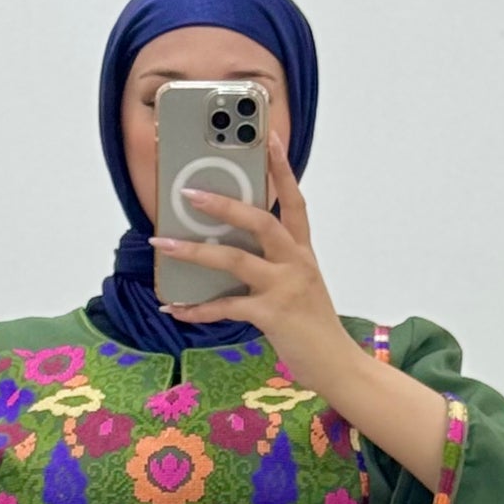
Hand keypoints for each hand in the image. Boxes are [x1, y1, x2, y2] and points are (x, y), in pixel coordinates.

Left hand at [152, 132, 448, 490]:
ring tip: (165, 242)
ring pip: (236, 259)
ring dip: (196, 250)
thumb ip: (273, 266)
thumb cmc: (314, 328)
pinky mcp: (272, 315)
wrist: (338, 365)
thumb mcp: (299, 287)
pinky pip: (227, 306)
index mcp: (302, 252)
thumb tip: (230, 254)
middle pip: (260, 220)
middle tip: (190, 191)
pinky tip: (175, 308)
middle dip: (224, 203)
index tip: (268, 138)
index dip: (281, 168)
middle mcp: (296, 262)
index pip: (293, 200)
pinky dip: (198, 308)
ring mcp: (285, 288)